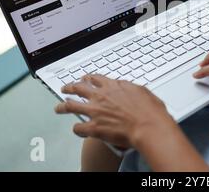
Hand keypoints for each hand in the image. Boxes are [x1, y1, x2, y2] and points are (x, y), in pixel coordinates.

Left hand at [55, 75, 176, 148]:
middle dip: (70, 87)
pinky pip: (78, 127)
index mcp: (114, 86)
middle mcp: (101, 96)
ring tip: (58, 108)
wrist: (148, 126)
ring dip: (63, 106)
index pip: (96, 78)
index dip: (88, 79)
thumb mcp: (142, 91)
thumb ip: (130, 89)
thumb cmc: (150, 111)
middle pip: (79, 88)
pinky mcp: (94, 127)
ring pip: (71, 105)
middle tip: (65, 88)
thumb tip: (128, 90)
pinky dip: (77, 129)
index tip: (85, 79)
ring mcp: (95, 111)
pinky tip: (77, 130)